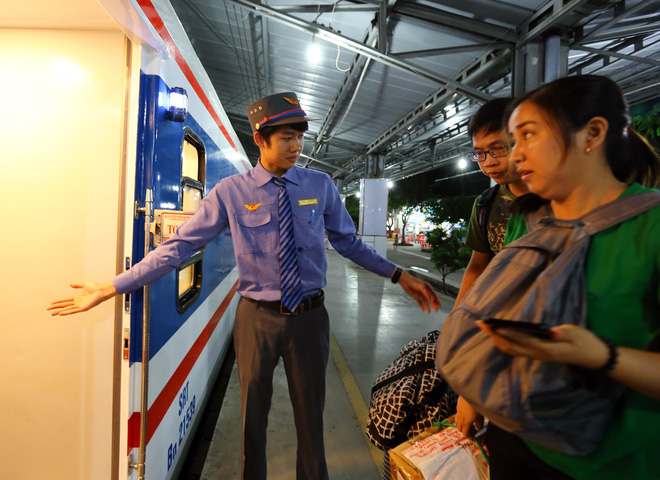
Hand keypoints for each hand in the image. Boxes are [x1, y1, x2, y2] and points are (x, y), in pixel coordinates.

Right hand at [47, 282, 117, 315]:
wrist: (101, 290)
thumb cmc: (95, 287)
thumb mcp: (84, 285)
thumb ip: (77, 285)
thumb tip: (71, 284)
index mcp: (77, 298)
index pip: (65, 301)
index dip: (58, 302)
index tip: (51, 303)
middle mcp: (78, 303)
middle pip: (64, 306)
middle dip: (56, 307)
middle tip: (48, 309)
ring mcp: (80, 306)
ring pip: (67, 309)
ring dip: (59, 311)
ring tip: (52, 313)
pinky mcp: (83, 308)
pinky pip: (73, 311)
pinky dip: (67, 312)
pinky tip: (61, 313)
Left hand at [397, 270, 440, 311]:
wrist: (405, 281)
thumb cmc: (414, 282)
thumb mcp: (421, 287)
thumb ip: (427, 294)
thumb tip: (432, 299)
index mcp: (428, 288)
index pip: (434, 295)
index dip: (437, 300)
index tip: (439, 305)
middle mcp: (425, 291)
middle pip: (430, 299)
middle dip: (433, 304)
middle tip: (436, 310)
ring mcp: (420, 294)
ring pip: (425, 301)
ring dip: (427, 306)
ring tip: (429, 311)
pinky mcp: (416, 296)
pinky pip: (419, 302)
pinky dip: (421, 305)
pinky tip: (423, 309)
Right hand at [455, 396, 482, 436]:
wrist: (470, 395)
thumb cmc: (477, 407)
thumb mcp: (481, 417)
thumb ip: (479, 424)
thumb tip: (478, 428)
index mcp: (466, 423)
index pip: (465, 433)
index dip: (469, 436)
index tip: (473, 436)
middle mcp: (460, 419)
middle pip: (460, 429)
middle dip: (464, 431)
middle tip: (471, 429)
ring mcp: (458, 413)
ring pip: (456, 422)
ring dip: (461, 424)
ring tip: (466, 422)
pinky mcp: (457, 407)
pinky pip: (457, 415)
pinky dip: (460, 417)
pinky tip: (465, 414)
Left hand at [476, 321, 609, 369]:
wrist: (593, 357)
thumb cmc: (585, 342)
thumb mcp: (576, 334)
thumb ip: (563, 334)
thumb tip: (552, 332)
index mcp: (548, 349)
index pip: (525, 341)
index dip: (510, 334)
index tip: (497, 327)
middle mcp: (539, 355)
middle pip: (512, 347)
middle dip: (495, 336)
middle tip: (482, 324)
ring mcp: (537, 356)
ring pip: (511, 350)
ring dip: (496, 339)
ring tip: (485, 327)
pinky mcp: (537, 354)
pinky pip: (516, 350)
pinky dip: (504, 342)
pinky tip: (497, 334)